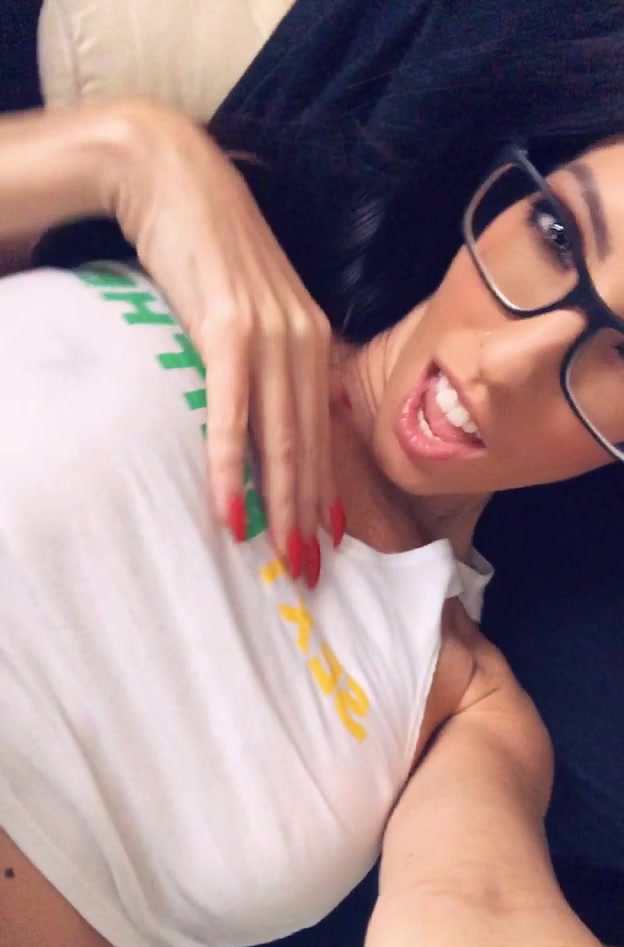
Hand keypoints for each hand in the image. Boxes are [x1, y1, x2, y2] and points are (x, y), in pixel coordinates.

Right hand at [105, 99, 344, 582]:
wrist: (176, 179)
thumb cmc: (209, 247)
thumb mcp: (252, 307)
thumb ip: (267, 354)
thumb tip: (263, 408)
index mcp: (313, 340)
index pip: (322, 430)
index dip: (326, 489)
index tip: (331, 540)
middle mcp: (303, 341)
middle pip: (309, 445)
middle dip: (312, 514)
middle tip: (311, 571)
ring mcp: (270, 336)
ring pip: (281, 438)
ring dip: (282, 506)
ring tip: (284, 558)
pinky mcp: (229, 330)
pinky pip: (233, 415)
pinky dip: (232, 468)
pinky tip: (232, 512)